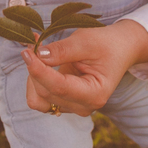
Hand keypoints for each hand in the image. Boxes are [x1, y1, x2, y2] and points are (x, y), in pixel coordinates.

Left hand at [20, 20, 147, 116]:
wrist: (120, 49)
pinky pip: (42, 96)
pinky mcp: (65, 101)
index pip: (58, 87)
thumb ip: (62, 50)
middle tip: (33, 43)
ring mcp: (73, 106)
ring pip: (39, 99)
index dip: (38, 70)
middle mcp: (83, 106)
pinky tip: (40, 62)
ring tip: (36, 52)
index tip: (27, 52)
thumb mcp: (86, 41)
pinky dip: (36, 79)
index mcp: (94, 94)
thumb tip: (38, 55)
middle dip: (35, 68)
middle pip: (46, 93)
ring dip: (32, 77)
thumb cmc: (107, 44)